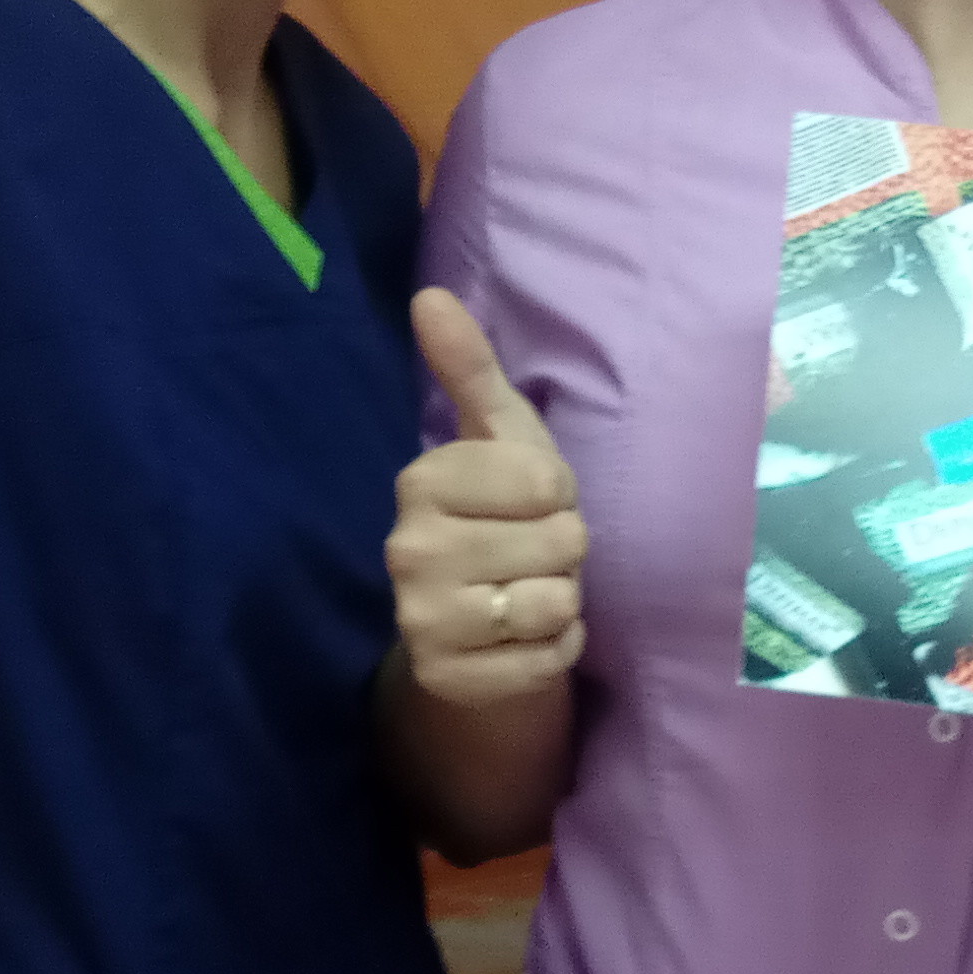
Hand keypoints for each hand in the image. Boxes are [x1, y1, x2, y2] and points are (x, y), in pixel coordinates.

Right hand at [387, 290, 587, 708]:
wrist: (476, 628)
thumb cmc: (501, 515)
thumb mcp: (499, 436)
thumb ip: (469, 367)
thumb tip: (431, 295)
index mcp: (422, 481)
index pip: (547, 480)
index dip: (558, 493)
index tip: (530, 503)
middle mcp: (408, 549)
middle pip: (561, 542)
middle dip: (564, 550)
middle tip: (530, 554)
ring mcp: (422, 619)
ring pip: (555, 602)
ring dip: (562, 601)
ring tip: (527, 592)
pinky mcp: (448, 678)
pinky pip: (550, 658)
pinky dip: (556, 650)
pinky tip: (524, 639)